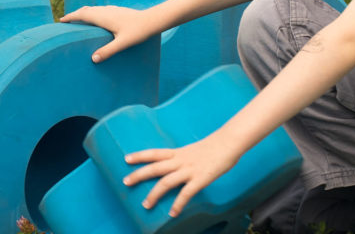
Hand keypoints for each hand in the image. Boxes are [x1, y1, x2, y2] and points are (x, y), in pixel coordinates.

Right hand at [59, 5, 152, 62]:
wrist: (152, 20)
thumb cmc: (138, 32)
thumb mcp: (122, 43)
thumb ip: (108, 51)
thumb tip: (93, 59)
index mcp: (103, 17)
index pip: (82, 14)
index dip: (71, 17)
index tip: (61, 20)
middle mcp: (106, 11)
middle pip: (86, 10)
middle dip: (75, 14)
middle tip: (66, 21)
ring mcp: (112, 9)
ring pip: (93, 9)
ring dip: (83, 13)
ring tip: (78, 19)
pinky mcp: (117, 10)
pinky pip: (100, 10)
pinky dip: (92, 13)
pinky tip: (97, 19)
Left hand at [122, 134, 239, 217]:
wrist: (229, 142)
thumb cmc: (214, 147)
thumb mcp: (193, 150)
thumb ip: (184, 158)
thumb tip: (176, 166)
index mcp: (178, 152)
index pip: (154, 153)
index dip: (140, 155)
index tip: (126, 159)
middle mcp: (180, 160)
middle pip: (155, 168)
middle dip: (139, 175)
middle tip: (125, 182)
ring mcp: (189, 170)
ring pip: (166, 182)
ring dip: (154, 194)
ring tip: (146, 205)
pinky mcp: (200, 179)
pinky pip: (186, 193)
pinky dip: (178, 204)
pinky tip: (172, 213)